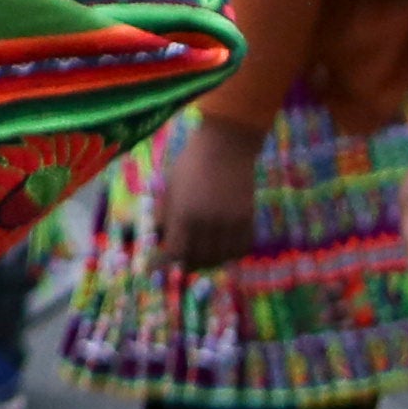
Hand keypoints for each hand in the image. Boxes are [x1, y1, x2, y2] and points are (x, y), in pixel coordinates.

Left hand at [156, 117, 265, 272]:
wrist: (226, 145)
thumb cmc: (191, 163)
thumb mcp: (169, 188)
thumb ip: (164, 215)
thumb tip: (159, 237)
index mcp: (183, 215)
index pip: (175, 252)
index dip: (168, 260)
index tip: (163, 261)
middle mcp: (207, 223)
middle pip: (199, 259)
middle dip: (189, 263)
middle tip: (186, 260)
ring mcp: (230, 222)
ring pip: (221, 257)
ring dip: (211, 261)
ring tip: (205, 256)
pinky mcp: (247, 218)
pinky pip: (241, 247)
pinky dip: (232, 253)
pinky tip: (225, 248)